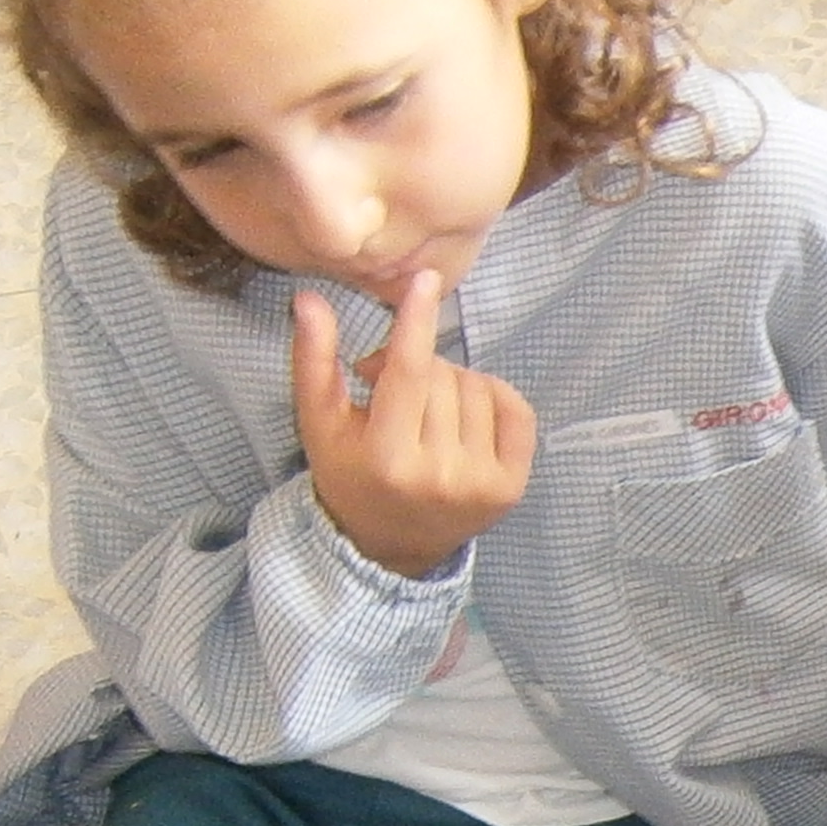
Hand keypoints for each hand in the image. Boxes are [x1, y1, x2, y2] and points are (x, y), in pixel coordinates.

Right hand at [290, 272, 534, 580]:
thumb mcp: (319, 422)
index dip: (416, 322)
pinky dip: (493, 396)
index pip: (409, 374)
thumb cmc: (350, 473)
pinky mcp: (511, 488)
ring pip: (477, 387)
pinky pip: (516, 410)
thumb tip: (310, 299)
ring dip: (452, 382)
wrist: (390, 543)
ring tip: (425, 409)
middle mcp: (439, 475)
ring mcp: (480, 484)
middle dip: (419, 366)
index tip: (424, 281)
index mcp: (387, 457)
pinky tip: (465, 412)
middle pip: (441, 375)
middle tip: (395, 390)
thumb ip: (313, 360)